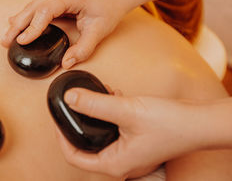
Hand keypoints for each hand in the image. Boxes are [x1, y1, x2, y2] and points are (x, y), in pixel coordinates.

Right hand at [1, 0, 130, 68]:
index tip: (23, 41)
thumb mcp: (99, 32)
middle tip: (5, 41)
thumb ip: (83, 49)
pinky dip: (25, 17)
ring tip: (6, 37)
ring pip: (31, 6)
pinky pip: (36, 7)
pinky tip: (14, 24)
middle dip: (18, 25)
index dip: (33, 26)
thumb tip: (66, 63)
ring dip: (18, 21)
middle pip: (33, 7)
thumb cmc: (108, 10)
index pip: (46, 10)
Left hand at [55, 87, 209, 178]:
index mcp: (115, 163)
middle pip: (85, 145)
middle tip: (72, 105)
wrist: (199, 121)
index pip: (74, 156)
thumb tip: (70, 98)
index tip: (57, 119)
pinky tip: (113, 95)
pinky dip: (110, 112)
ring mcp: (129, 151)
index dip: (61, 137)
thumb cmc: (170, 124)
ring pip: (100, 134)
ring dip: (96, 113)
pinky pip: (114, 128)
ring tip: (94, 95)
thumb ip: (95, 104)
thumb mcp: (126, 110)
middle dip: (79, 121)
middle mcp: (120, 161)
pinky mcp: (135, 140)